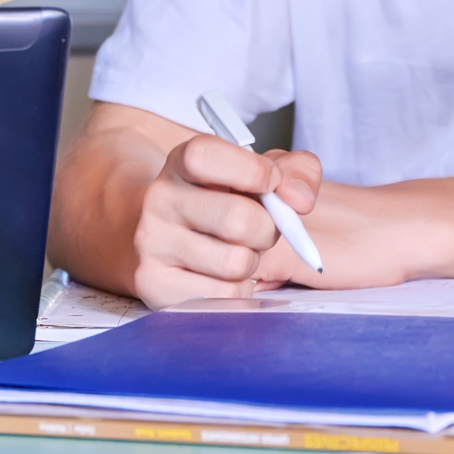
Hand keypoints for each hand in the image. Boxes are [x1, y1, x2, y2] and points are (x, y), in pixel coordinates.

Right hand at [127, 134, 322, 308]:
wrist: (167, 234)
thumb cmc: (223, 200)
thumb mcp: (257, 171)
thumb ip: (295, 171)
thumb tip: (300, 200)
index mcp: (182, 162)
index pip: (207, 157)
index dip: (252, 170)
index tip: (270, 182)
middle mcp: (159, 199)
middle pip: (238, 220)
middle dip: (266, 228)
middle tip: (260, 226)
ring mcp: (153, 244)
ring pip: (235, 263)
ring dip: (252, 260)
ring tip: (238, 248)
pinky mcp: (156, 287)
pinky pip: (225, 296)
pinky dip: (239, 288)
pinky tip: (223, 273)